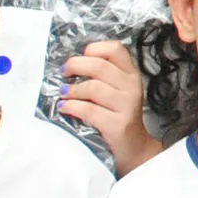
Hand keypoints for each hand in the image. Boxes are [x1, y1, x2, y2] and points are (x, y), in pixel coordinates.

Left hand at [57, 41, 162, 174]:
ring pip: (93, 87)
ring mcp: (127, 106)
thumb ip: (102, 76)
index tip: (80, 57)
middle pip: (99, 66)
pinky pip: (89, 110)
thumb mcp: (116, 91)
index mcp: (131, 74)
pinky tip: (64, 107)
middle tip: (64, 73)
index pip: (115, 49)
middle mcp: (132, 87)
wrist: (133, 148)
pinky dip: (71, 107)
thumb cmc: (117, 116)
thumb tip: (71, 64)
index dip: (94, 49)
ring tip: (63, 94)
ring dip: (71, 90)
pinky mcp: (118, 124)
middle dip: (75, 66)